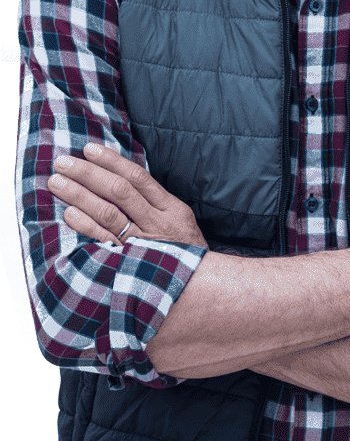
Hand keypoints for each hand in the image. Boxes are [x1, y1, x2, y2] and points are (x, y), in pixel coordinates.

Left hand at [47, 142, 207, 248]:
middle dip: (88, 173)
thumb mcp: (180, 221)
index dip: (112, 161)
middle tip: (63, 161)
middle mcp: (157, 223)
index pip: (138, 177)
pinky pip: (105, 241)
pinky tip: (69, 213)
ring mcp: (143, 244)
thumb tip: (123, 178)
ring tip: (57, 182)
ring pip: (108, 212)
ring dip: (80, 195)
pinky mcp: (130, 264)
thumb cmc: (185, 252)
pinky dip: (86, 226)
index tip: (88, 149)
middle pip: (119, 191)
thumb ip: (156, 202)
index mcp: (171, 208)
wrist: (200, 291)